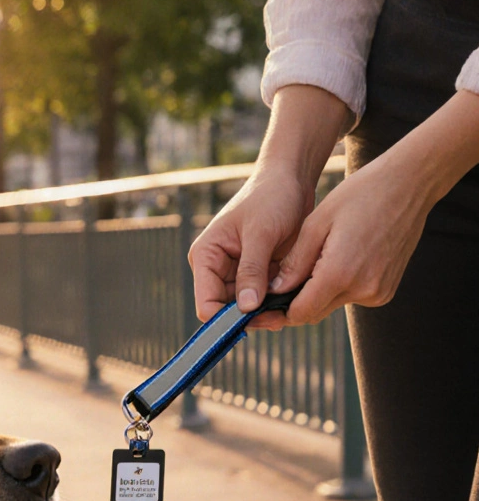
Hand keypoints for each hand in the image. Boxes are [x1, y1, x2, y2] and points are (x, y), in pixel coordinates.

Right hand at [188, 170, 313, 329]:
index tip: (257, 320)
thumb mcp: (261, 233)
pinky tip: (296, 299)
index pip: (206, 304)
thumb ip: (251, 271)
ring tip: (292, 308)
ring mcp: (238, 273)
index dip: (226, 319)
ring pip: (247, 309)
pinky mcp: (258, 275)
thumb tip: (244, 308)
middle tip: (281, 318)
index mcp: (206, 257)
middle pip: (227, 311)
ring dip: (268, 312)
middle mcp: (217, 269)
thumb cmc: (271, 197)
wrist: (292, 180)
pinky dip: (278, 303)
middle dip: (251, 317)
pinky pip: (265, 299)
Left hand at [270, 151, 431, 323]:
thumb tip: (274, 291)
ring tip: (307, 266)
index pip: (300, 312)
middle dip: (293, 303)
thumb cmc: (359, 196)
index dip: (277, 312)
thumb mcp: (316, 225)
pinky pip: (352, 297)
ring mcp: (379, 293)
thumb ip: (294, 263)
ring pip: (332, 304)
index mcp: (340, 274)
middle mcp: (363, 290)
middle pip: (315, 311)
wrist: (408, 186)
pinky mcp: (387, 290)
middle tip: (274, 289)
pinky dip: (337, 287)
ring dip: (316, 293)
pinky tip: (334, 261)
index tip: (260, 306)